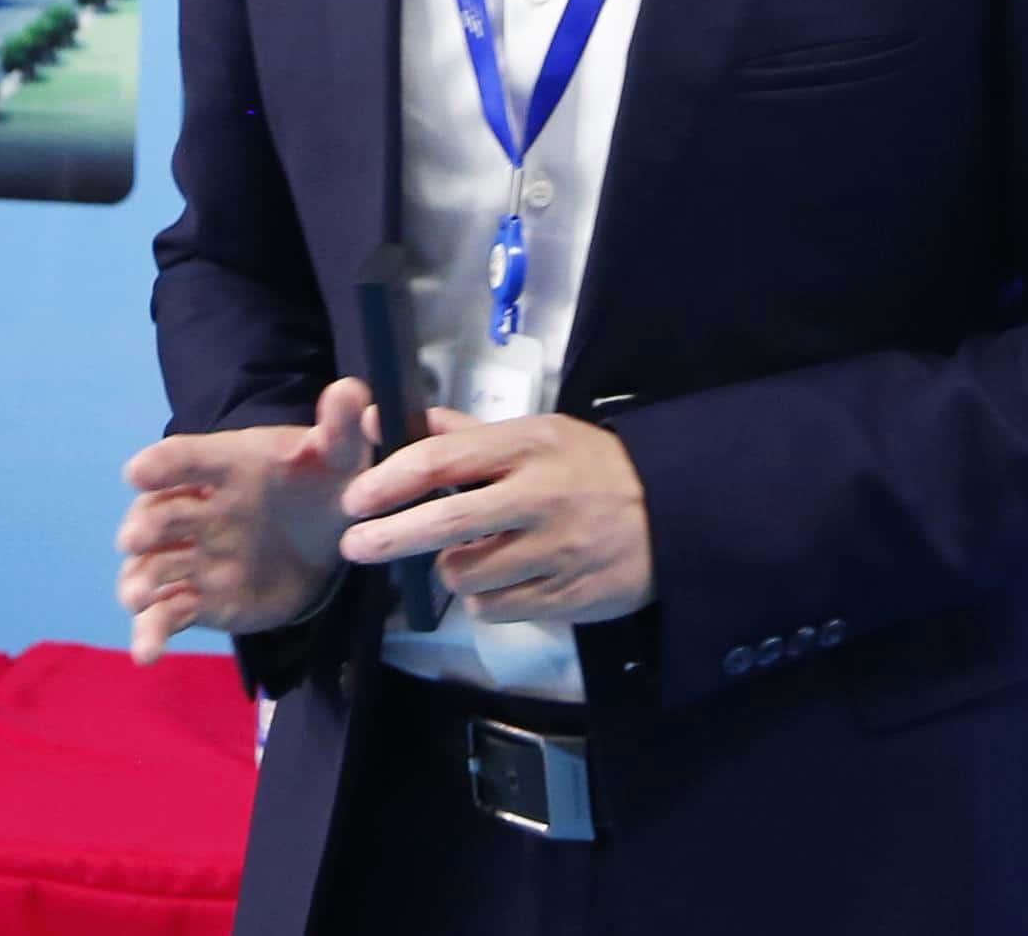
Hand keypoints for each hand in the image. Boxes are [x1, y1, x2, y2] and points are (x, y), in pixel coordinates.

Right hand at [115, 377, 372, 661]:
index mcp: (226, 465)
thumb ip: (344, 426)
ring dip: (140, 581)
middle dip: (144, 525)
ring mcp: (195, 555)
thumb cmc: (322, 483)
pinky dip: (151, 633)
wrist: (325, 537)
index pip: (187, 458)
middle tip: (134, 538)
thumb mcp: (341, 455)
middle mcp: (199, 509)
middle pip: (160, 515)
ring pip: (154, 567)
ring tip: (137, 598)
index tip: (137, 472)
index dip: (162, 464)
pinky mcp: (199, 599)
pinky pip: (167, 615)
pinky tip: (147, 653)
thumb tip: (351, 391)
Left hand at [337, 409, 653, 629]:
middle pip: (444, 524)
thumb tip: (384, 419)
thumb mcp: (536, 434)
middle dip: (387, 538)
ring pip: (464, 575)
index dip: (388, 480)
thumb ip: (461, 434)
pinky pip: (495, 609)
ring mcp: (554, 551)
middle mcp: (539, 497)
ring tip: (471, 556)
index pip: (442, 460)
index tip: (354, 498)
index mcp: (528, 446)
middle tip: (354, 545)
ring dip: (452, 570)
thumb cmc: (591, 469)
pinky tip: (503, 579)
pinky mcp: (565, 597)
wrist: (674, 514)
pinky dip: (485, 599)